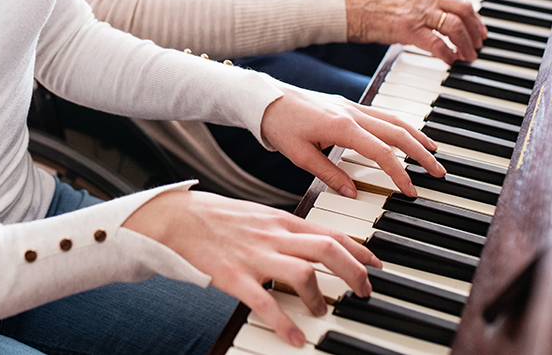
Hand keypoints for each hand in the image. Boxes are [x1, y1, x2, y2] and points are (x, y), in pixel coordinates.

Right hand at [123, 189, 380, 346]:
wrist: (175, 219)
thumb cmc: (216, 219)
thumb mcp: (257, 215)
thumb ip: (285, 228)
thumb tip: (312, 240)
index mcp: (280, 220)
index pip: (331, 231)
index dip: (360, 249)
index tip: (376, 264)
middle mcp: (273, 236)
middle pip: (328, 249)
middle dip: (354, 271)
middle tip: (364, 291)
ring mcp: (254, 256)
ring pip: (303, 272)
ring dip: (321, 296)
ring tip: (322, 311)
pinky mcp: (234, 277)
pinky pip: (264, 302)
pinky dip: (283, 322)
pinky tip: (295, 337)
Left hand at [259, 84, 445, 198]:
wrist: (263, 98)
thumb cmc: (278, 124)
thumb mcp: (300, 156)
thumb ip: (329, 175)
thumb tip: (353, 193)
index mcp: (342, 126)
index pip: (381, 153)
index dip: (399, 173)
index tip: (411, 190)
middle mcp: (351, 113)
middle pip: (397, 133)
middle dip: (421, 153)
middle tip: (438, 171)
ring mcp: (350, 106)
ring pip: (393, 119)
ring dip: (416, 135)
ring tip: (432, 151)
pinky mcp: (346, 104)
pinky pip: (381, 114)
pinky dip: (399, 125)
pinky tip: (406, 134)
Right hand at [345, 0, 485, 63]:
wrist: (347, 7)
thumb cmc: (368, 4)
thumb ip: (420, 3)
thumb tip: (437, 18)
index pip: (459, 0)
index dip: (474, 17)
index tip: (479, 30)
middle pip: (464, 10)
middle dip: (476, 30)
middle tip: (479, 44)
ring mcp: (416, 13)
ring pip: (455, 26)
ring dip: (466, 44)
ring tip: (468, 56)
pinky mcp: (407, 29)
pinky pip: (437, 43)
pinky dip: (448, 54)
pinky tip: (449, 61)